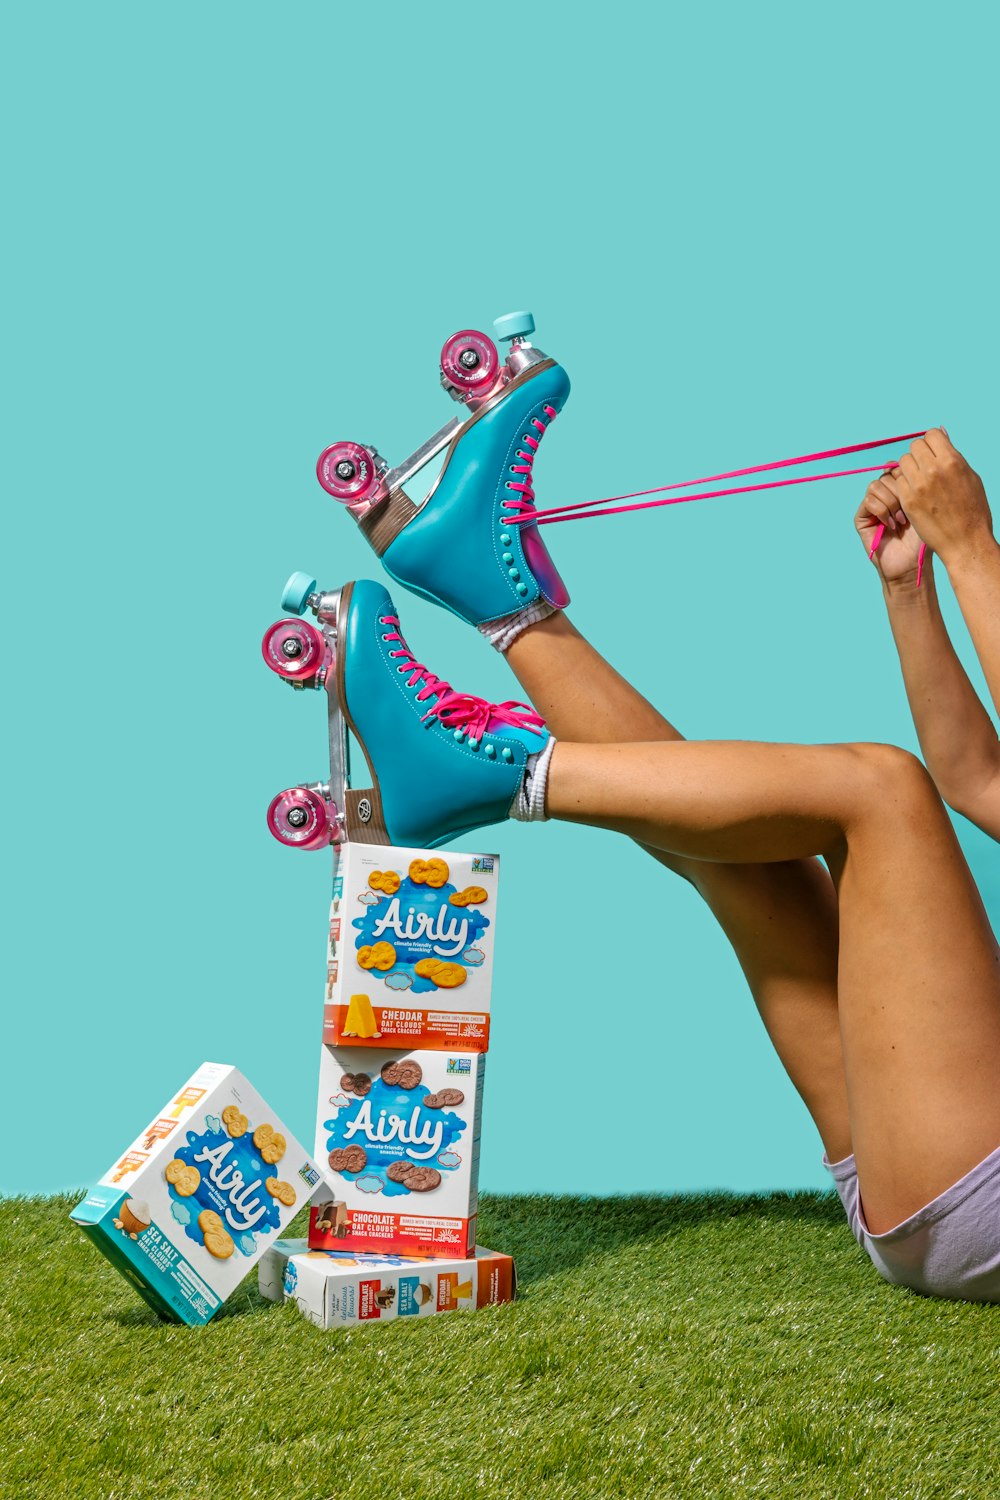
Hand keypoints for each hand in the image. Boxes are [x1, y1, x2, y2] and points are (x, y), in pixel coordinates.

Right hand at [856, 472, 925, 585]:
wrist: (912, 563)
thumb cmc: (923, 538)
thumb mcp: (926, 505)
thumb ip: (918, 482)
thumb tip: (906, 459)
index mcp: (901, 488)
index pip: (897, 467)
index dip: (906, 476)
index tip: (917, 493)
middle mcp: (885, 495)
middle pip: (887, 474)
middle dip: (901, 491)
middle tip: (909, 512)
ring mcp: (872, 505)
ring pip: (876, 485)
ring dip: (891, 503)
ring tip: (901, 520)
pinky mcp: (861, 517)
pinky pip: (869, 501)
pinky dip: (882, 511)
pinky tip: (891, 525)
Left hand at [887, 430, 992, 567]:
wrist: (965, 542)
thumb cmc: (973, 510)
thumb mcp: (970, 477)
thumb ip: (953, 456)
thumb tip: (941, 435)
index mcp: (952, 461)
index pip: (931, 434)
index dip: (933, 442)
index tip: (935, 453)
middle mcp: (933, 470)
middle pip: (915, 446)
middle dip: (920, 454)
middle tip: (926, 467)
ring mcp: (918, 486)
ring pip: (903, 462)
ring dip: (910, 468)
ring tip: (920, 480)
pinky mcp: (907, 500)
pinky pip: (899, 481)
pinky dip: (905, 484)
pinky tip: (915, 494)